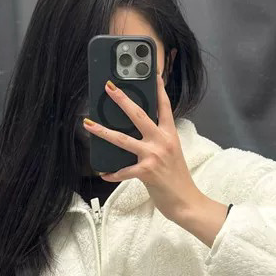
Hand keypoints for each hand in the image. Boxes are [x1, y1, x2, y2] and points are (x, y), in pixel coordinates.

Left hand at [82, 75, 203, 222]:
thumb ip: (159, 142)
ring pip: (122, 139)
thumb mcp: (172, 154)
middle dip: (121, 99)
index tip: (153, 74)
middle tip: (109, 88)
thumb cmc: (178, 179)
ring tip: (89, 124)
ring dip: (103, 131)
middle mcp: (161, 141)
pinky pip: (122, 171)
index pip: (164, 107)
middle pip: (138, 115)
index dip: (159, 89)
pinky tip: (103, 173)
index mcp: (170, 135)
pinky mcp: (145, 171)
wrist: (186, 202)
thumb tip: (138, 136)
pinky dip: (112, 173)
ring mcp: (153, 155)